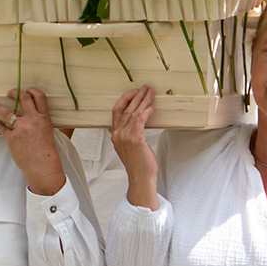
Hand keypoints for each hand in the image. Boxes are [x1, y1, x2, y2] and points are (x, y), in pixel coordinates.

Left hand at [0, 88, 65, 195]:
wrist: (43, 167)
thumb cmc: (47, 153)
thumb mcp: (48, 132)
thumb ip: (40, 122)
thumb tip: (30, 115)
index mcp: (44, 118)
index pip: (39, 96)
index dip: (32, 90)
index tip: (26, 90)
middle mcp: (32, 120)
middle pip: (23, 98)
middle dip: (15, 92)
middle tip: (10, 93)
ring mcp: (21, 128)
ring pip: (7, 112)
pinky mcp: (12, 138)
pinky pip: (2, 127)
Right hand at [110, 86, 159, 208]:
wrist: (140, 178)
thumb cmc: (138, 163)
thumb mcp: (128, 147)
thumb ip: (127, 135)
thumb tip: (135, 122)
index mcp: (115, 135)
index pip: (116, 111)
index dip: (125, 99)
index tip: (133, 92)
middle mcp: (118, 134)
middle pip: (126, 109)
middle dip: (137, 96)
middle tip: (145, 88)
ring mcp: (125, 137)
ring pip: (134, 113)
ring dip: (143, 101)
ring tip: (151, 93)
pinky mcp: (135, 139)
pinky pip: (140, 120)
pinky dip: (146, 112)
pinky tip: (151, 107)